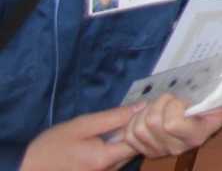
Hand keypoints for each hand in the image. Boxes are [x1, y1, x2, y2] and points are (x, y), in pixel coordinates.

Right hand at [23, 106, 137, 170]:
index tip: (140, 112)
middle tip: (125, 117)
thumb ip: (113, 117)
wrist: (28, 169)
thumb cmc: (52, 146)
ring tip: (112, 129)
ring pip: (125, 157)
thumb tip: (142, 107)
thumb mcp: (81, 125)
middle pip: (134, 150)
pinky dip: (114, 151)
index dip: (142, 125)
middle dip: (134, 133)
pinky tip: (103, 142)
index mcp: (105, 159)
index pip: (139, 142)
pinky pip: (115, 163)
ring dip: (123, 142)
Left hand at [120, 96, 221, 159]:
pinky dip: (134, 121)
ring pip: (139, 127)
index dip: (173, 105)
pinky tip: (146, 116)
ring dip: (145, 111)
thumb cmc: (210, 107)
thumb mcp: (219, 102)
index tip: (184, 100)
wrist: (200, 121)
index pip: (172, 123)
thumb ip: (219, 98)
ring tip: (158, 106)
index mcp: (196, 136)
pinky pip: (129, 135)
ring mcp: (159, 151)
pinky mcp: (144, 151)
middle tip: (169, 99)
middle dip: (158, 103)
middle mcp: (177, 148)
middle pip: (152, 122)